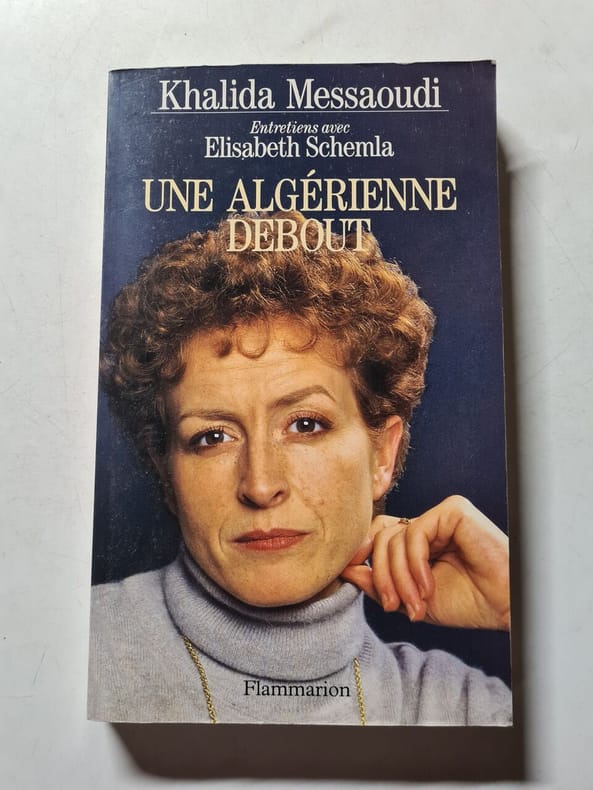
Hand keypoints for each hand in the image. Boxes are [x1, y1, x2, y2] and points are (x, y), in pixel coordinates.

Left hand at [340, 496, 509, 630]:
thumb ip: (378, 584)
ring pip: (394, 537)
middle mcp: (427, 523)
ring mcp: (439, 515)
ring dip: (400, 577)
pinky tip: (428, 586)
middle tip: (393, 606)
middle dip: (381, 575)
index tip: (348, 573)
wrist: (504, 607)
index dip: (360, 553)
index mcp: (417, 540)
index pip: (376, 536)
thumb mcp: (410, 598)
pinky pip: (415, 532)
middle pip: (380, 536)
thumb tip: (343, 569)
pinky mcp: (453, 511)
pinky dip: (415, 564)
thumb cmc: (467, 603)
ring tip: (415, 604)